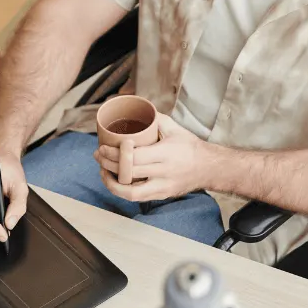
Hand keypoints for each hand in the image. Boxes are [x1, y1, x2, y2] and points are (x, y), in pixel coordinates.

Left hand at [94, 113, 217, 201]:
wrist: (209, 167)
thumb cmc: (189, 146)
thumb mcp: (174, 128)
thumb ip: (154, 119)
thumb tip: (134, 109)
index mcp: (165, 153)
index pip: (134, 158)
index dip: (115, 154)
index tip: (103, 147)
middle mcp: (163, 172)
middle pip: (128, 173)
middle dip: (108, 165)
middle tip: (98, 155)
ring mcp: (162, 187)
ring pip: (130, 193)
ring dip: (112, 183)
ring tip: (102, 171)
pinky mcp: (162, 195)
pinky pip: (137, 198)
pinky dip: (122, 191)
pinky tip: (114, 181)